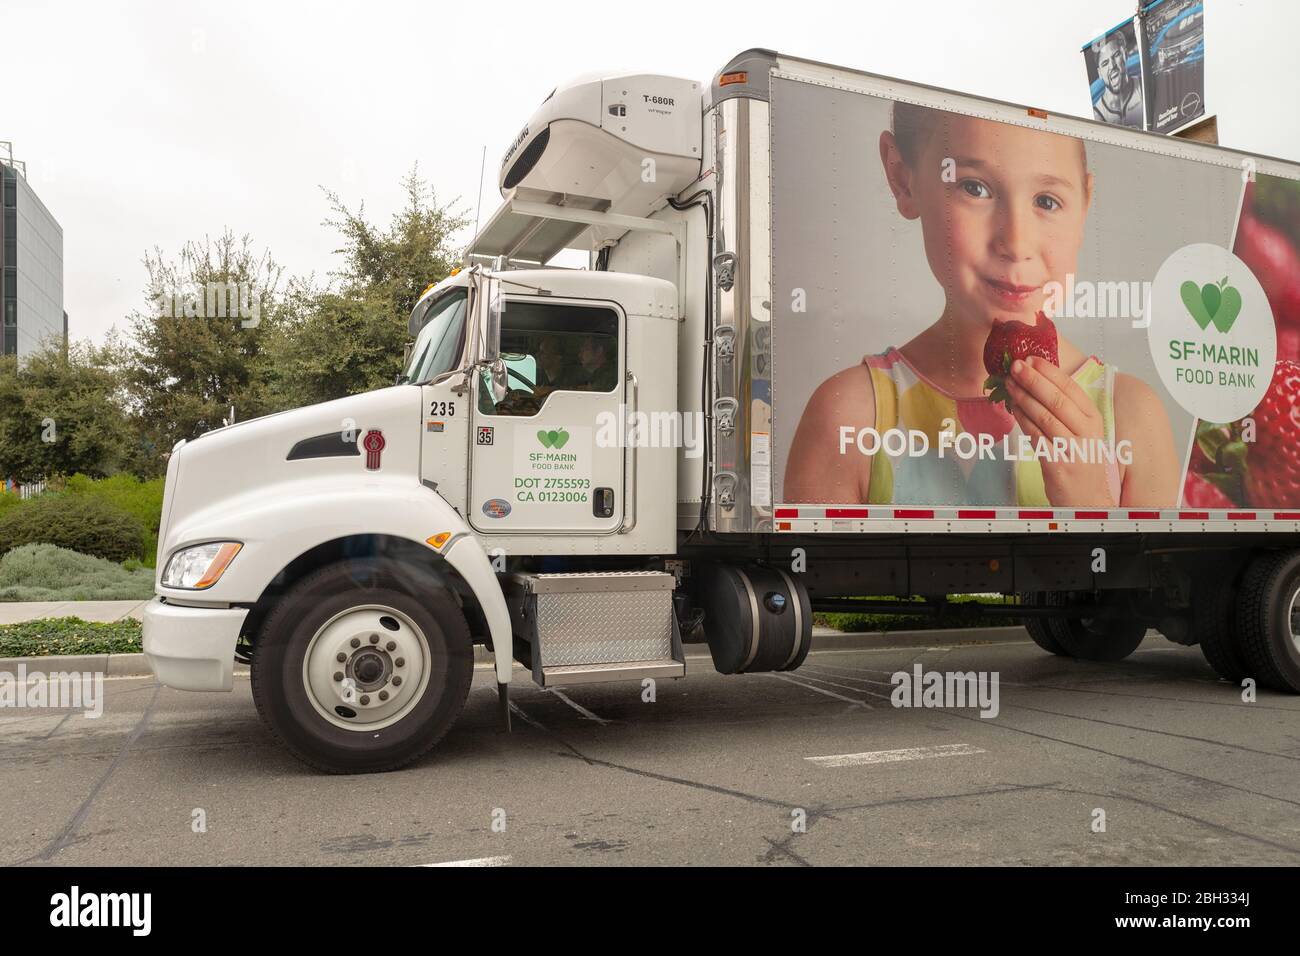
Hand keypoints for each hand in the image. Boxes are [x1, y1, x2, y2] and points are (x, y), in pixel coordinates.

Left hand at [1005, 356, 1115, 507]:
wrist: (1088, 501)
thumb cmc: (1081, 463)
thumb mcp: (1082, 433)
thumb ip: (1066, 411)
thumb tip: (1038, 382)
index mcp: (1094, 419)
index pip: (1072, 389)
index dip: (1050, 372)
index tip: (1032, 358)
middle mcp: (1086, 432)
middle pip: (1057, 399)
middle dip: (1033, 379)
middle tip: (1015, 366)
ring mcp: (1073, 449)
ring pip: (1044, 416)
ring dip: (1023, 397)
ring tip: (1008, 384)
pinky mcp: (1058, 464)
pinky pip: (1036, 436)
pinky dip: (1022, 420)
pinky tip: (1012, 408)